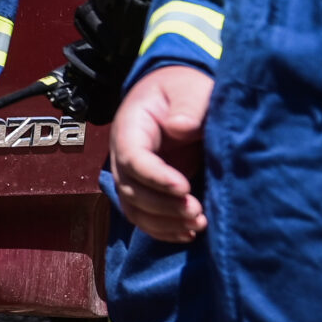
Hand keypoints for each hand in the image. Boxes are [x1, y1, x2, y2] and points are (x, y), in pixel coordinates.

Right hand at [110, 64, 212, 240]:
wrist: (175, 97)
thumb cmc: (182, 91)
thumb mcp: (189, 88)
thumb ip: (188, 105)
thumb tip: (180, 127)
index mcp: (131, 127)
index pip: (133, 158)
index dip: (155, 177)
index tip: (184, 187)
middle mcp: (123, 155)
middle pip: (131, 190)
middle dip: (163, 206)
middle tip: (197, 211)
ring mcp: (131, 176)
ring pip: (135, 210)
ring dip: (164, 223)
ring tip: (198, 223)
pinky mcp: (145, 191)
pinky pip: (144, 218)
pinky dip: (163, 230)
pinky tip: (188, 232)